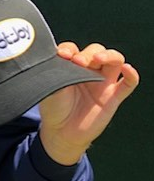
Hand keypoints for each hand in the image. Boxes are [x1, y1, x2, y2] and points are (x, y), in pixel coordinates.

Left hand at [38, 42, 139, 164]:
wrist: (61, 132)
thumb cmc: (54, 107)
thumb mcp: (49, 86)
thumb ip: (55, 72)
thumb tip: (59, 57)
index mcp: (71, 66)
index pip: (74, 49)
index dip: (69, 49)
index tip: (62, 55)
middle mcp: (88, 71)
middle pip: (96, 51)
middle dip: (88, 53)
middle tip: (78, 61)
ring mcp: (102, 83)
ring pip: (115, 61)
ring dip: (109, 55)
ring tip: (98, 58)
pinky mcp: (113, 97)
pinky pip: (128, 84)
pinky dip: (131, 75)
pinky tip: (127, 69)